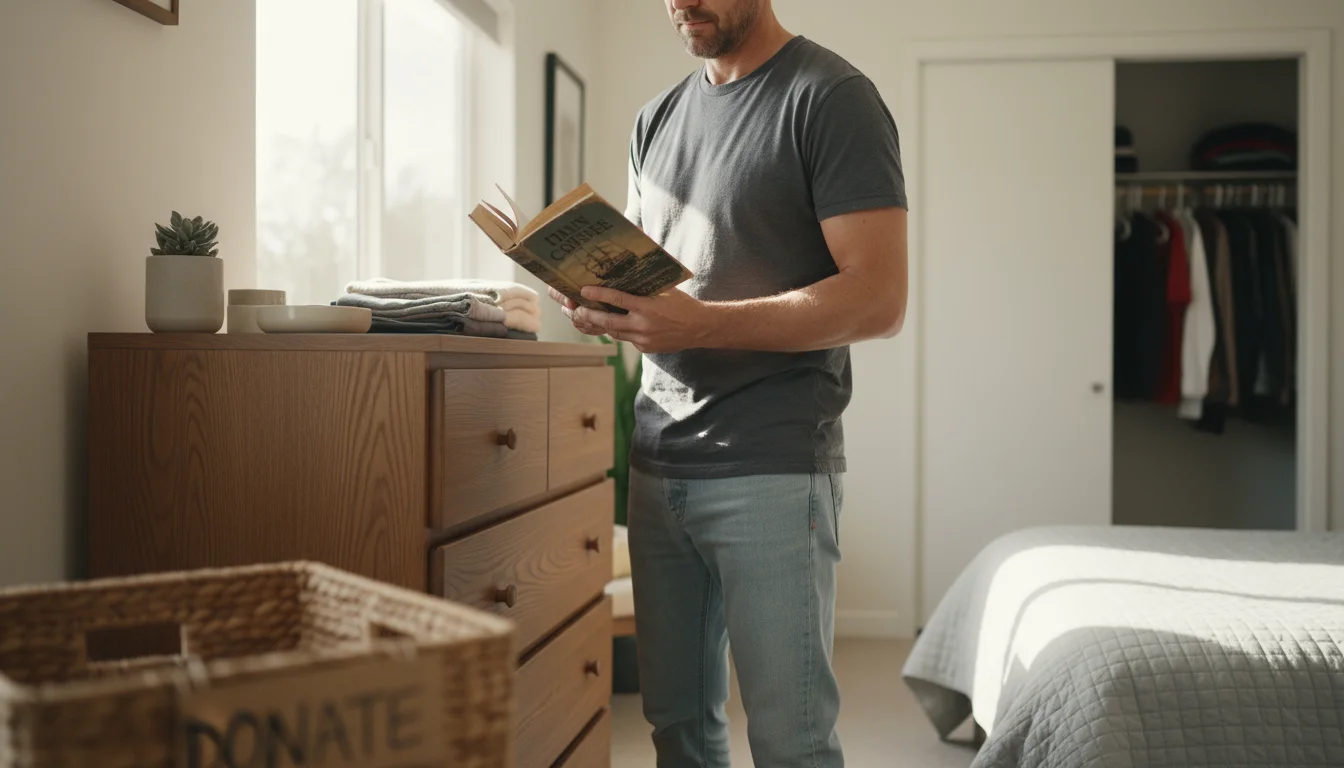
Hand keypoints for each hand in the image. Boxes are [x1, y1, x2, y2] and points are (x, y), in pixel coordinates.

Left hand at [559, 286, 715, 353]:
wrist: (700, 329)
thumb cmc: (683, 304)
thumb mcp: (666, 290)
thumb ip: (647, 283)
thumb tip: (632, 263)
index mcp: (647, 307)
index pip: (617, 299)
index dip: (598, 294)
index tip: (583, 289)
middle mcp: (643, 325)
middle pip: (608, 321)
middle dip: (589, 315)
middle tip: (575, 310)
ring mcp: (643, 340)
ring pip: (614, 333)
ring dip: (601, 325)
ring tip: (587, 316)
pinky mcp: (645, 348)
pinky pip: (627, 339)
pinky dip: (620, 331)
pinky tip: (614, 325)